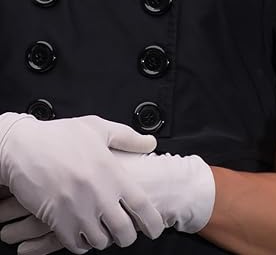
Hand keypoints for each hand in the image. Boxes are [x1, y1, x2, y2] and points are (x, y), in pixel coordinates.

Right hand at [0, 150, 215, 254]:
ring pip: (100, 241)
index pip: (141, 205)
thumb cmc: (60, 136)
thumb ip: (128, 138)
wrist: (22, 146)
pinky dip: (82, 244)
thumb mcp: (98, 128)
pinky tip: (83, 234)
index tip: (156, 229)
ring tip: (104, 230)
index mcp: (112, 173)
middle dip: (128, 237)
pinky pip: (75, 245)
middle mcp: (98, 195)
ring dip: (104, 239)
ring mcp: (77, 210)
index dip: (153, 221)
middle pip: (123, 231)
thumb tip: (150, 144)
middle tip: (127, 233)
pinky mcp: (56, 221)